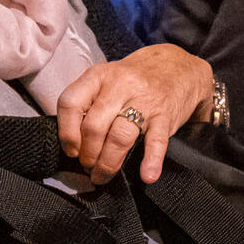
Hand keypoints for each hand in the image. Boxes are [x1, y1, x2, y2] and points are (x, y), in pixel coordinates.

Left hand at [57, 44, 213, 184]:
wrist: (177, 67)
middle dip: (88, 155)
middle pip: (94, 127)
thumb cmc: (134, 80)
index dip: (67, 133)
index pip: (70, 103)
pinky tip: (148, 174)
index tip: (71, 150)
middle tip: (88, 166)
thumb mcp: (106, 80)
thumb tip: (73, 143)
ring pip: (119, 138)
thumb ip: (88, 104)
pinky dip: (151, 160)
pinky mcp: (165, 115)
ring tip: (103, 175)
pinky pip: (156, 141)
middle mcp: (119, 85)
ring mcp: (144, 100)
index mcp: (98, 76)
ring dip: (108, 163)